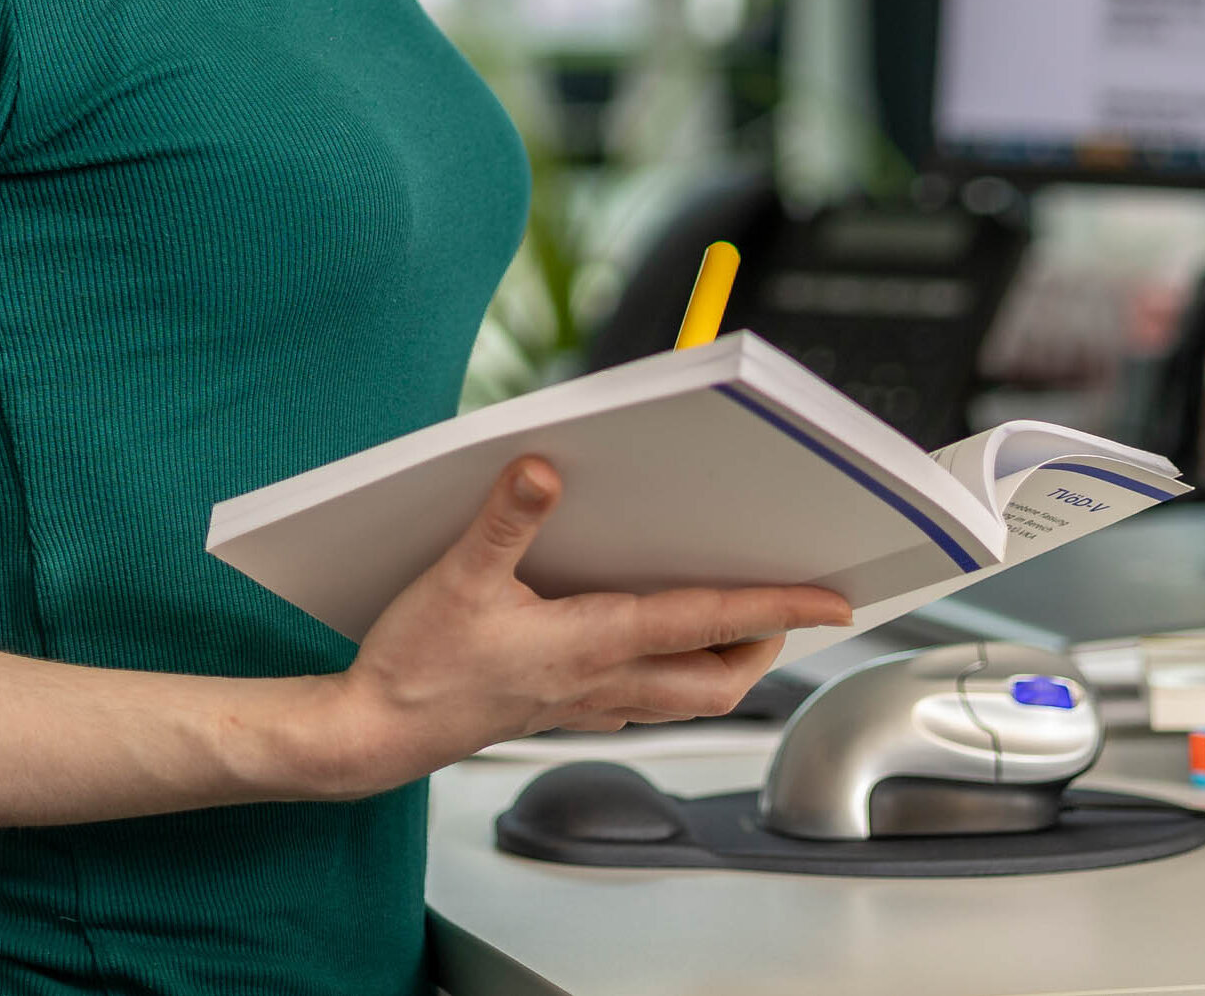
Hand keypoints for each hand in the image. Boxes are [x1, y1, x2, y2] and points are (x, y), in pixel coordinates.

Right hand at [313, 456, 849, 797]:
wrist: (373, 736)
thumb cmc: (415, 666)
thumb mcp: (456, 577)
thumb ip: (505, 519)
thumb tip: (542, 469)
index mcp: (593, 642)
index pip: (710, 621)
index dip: (778, 606)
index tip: (831, 599)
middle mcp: (602, 680)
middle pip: (718, 677)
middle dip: (765, 645)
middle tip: (792, 609)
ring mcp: (584, 704)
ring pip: (686, 697)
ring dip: (725, 666)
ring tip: (742, 629)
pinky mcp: (559, 711)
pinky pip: (642, 702)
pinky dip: (672, 679)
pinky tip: (651, 653)